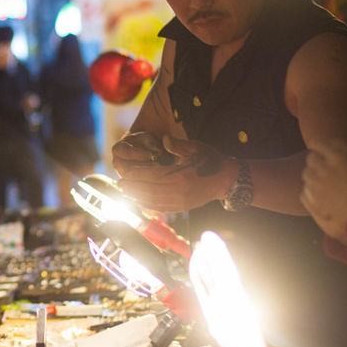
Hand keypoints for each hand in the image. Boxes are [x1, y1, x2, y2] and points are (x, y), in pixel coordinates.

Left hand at [113, 135, 231, 213]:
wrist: (227, 180)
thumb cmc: (211, 161)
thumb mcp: (196, 148)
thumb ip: (178, 144)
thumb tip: (163, 138)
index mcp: (180, 175)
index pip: (151, 176)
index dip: (136, 175)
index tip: (124, 172)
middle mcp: (178, 191)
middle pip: (148, 190)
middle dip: (132, 188)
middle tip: (119, 185)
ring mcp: (180, 201)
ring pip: (153, 201)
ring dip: (137, 197)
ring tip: (125, 192)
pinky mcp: (182, 207)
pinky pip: (161, 208)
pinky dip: (148, 205)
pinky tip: (140, 201)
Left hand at [301, 140, 346, 241]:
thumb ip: (345, 149)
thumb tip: (330, 142)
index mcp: (338, 158)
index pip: (318, 144)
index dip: (315, 144)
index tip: (314, 145)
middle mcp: (325, 169)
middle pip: (310, 160)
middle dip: (315, 161)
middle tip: (321, 166)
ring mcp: (317, 185)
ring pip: (306, 175)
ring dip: (312, 176)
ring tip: (323, 183)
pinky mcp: (313, 200)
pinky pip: (304, 192)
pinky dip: (309, 192)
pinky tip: (319, 195)